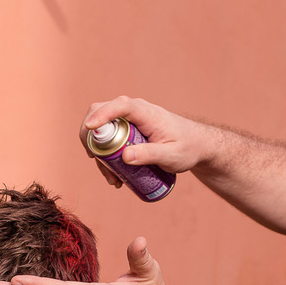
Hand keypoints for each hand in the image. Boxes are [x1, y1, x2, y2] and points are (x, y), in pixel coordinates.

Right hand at [79, 96, 211, 186]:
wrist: (196, 145)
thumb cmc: (188, 148)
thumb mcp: (172, 155)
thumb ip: (151, 155)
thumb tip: (125, 156)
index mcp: (146, 113)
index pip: (120, 106)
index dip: (102, 114)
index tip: (89, 128)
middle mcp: (134, 111)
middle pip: (101, 112)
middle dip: (91, 135)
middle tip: (93, 159)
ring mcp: (129, 120)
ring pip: (102, 128)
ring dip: (98, 151)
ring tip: (111, 178)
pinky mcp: (127, 130)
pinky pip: (108, 138)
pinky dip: (105, 155)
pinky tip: (114, 176)